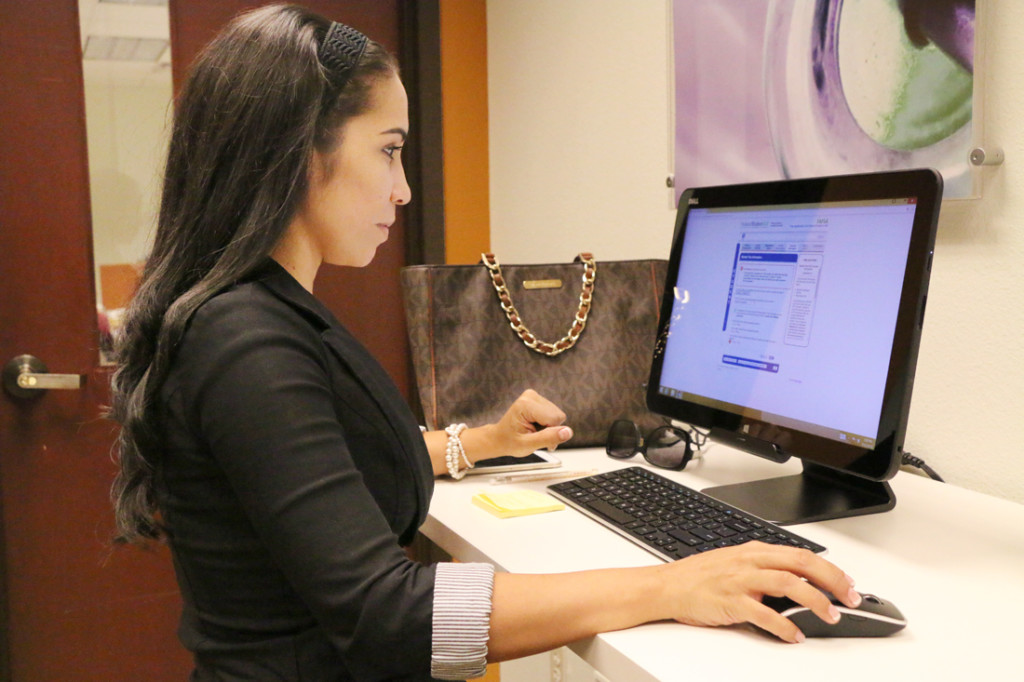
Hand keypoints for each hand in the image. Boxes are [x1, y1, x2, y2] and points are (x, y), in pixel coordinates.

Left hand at [487, 389, 572, 456]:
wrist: (500, 439)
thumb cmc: (510, 442)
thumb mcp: (528, 445)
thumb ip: (549, 438)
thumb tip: (568, 432)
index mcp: (526, 405)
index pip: (556, 418)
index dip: (551, 433)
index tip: (536, 439)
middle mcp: (530, 396)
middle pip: (558, 416)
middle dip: (550, 430)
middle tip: (534, 436)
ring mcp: (534, 396)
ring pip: (557, 415)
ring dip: (548, 427)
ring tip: (532, 432)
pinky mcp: (538, 399)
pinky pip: (553, 413)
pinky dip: (546, 424)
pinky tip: (535, 427)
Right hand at [658, 542, 860, 642]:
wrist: (667, 586)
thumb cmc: (700, 577)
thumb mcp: (735, 563)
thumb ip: (763, 568)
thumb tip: (795, 581)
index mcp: (754, 551)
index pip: (801, 555)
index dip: (829, 569)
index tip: (847, 583)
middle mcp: (750, 562)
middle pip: (801, 564)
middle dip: (832, 581)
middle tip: (850, 599)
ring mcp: (741, 581)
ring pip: (788, 584)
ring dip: (815, 601)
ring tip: (830, 616)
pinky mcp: (731, 602)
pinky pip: (764, 614)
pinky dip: (784, 626)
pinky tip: (794, 635)